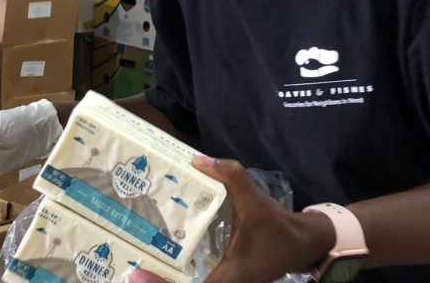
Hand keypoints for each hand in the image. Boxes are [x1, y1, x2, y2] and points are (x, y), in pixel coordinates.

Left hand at [130, 157, 335, 282]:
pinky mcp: (222, 281)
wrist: (301, 244)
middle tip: (128, 269)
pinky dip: (176, 278)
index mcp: (229, 278)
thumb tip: (197, 159)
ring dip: (164, 281)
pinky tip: (158, 262)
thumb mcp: (255, 200)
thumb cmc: (276, 227)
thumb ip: (230, 177)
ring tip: (136, 267)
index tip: (137, 274)